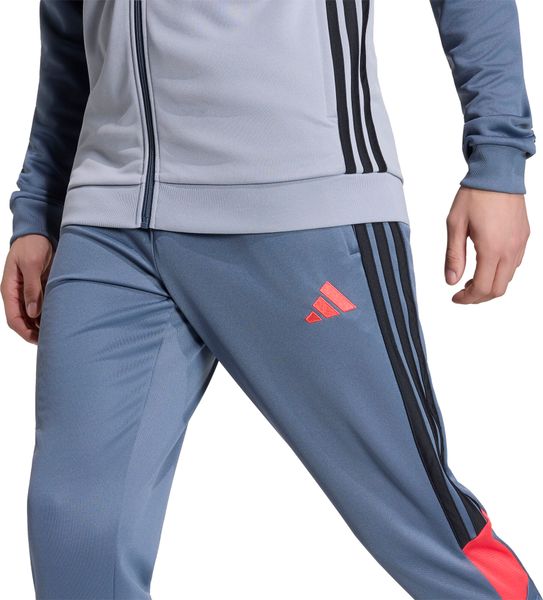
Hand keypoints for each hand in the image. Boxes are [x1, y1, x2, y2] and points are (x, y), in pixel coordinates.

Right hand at [1, 235, 52, 342]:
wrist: (38, 231)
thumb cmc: (32, 244)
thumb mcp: (32, 264)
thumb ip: (32, 288)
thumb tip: (32, 313)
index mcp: (9, 289)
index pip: (13, 319)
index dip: (25, 332)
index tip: (38, 340)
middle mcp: (17, 294)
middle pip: (23, 321)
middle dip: (34, 332)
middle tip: (53, 339)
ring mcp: (27, 292)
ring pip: (32, 316)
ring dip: (42, 325)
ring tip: (58, 332)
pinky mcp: (38, 289)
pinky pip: (41, 307)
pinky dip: (48, 314)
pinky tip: (60, 319)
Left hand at [445, 187, 529, 303]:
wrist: (498, 172)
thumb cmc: (474, 196)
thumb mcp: (455, 225)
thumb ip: (454, 256)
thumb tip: (451, 281)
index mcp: (492, 249)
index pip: (483, 288)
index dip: (468, 298)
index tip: (455, 298)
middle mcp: (510, 249)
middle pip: (498, 289)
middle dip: (479, 297)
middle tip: (462, 293)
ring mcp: (520, 244)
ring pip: (508, 278)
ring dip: (490, 285)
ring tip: (471, 279)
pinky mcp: (524, 236)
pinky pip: (515, 264)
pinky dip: (500, 272)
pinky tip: (486, 264)